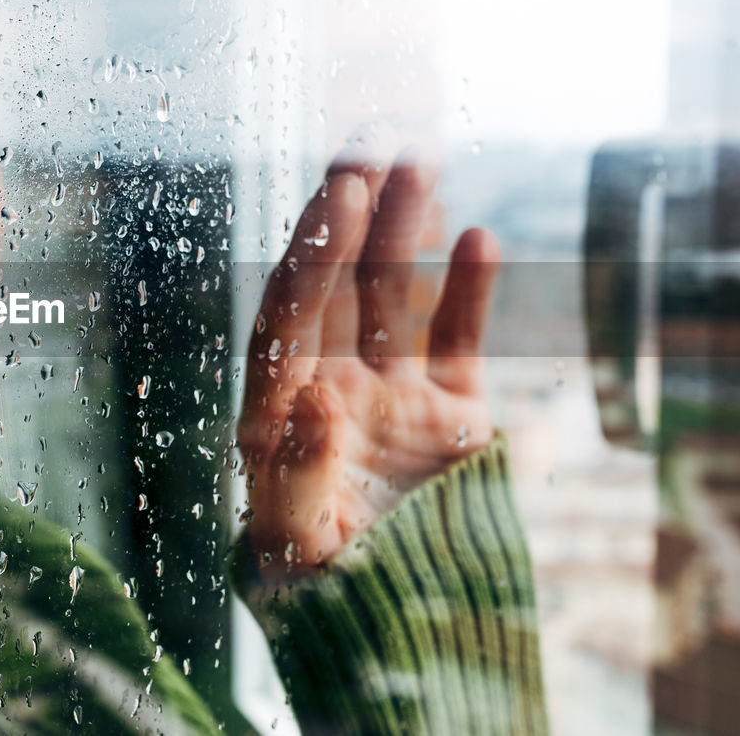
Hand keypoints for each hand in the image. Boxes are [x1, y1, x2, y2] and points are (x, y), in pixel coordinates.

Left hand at [238, 140, 499, 573]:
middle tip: (370, 143)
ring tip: (424, 155)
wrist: (386, 615)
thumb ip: (297, 471)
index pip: (289, 311)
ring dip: (407, 228)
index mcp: (277, 404)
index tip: (339, 196)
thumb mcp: (296, 539)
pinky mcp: (446, 406)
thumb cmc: (318, 578)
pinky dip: (469, 292)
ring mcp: (389, 387)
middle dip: (350, 216)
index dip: (313, 253)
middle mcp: (328, 379)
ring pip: (394, 292)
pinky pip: (456, 336)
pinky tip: (481, 239)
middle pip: (336, 283)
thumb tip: (312, 397)